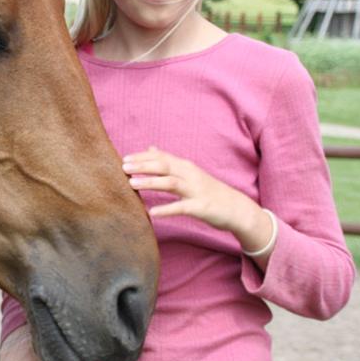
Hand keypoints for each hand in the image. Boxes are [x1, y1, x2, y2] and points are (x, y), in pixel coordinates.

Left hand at [122, 146, 274, 258]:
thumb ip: (169, 161)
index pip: (161, 157)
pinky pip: (181, 207)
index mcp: (185, 166)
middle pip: (164, 166)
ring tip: (131, 184)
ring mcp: (196, 190)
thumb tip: (150, 147)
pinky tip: (151, 213)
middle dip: (142, 166)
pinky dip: (166, 209)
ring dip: (150, 182)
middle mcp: (190, 175)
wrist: (236, 208)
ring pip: (170, 183)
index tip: (124, 158)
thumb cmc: (209, 191)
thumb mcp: (189, 173)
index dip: (142, 157)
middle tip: (123, 167)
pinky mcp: (200, 207)